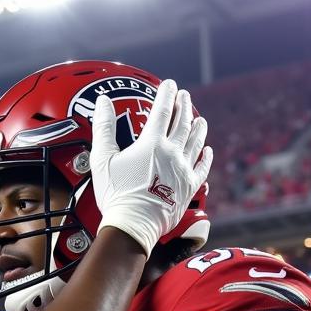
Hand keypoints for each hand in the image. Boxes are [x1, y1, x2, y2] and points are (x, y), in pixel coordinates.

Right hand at [89, 80, 212, 256]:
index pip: (163, 110)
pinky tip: (208, 151)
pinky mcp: (189, 188)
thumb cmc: (116, 195)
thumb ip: (104, 128)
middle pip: (183, 123)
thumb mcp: (102, 159)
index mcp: (151, 143)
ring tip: (199, 118)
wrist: (133, 226)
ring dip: (198, 127)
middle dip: (184, 106)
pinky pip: (202, 169)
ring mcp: (183, 171)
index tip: (169, 84)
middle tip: (185, 96)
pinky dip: (206, 157)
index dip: (166, 94)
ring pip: (196, 142)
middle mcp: (172, 153)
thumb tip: (103, 102)